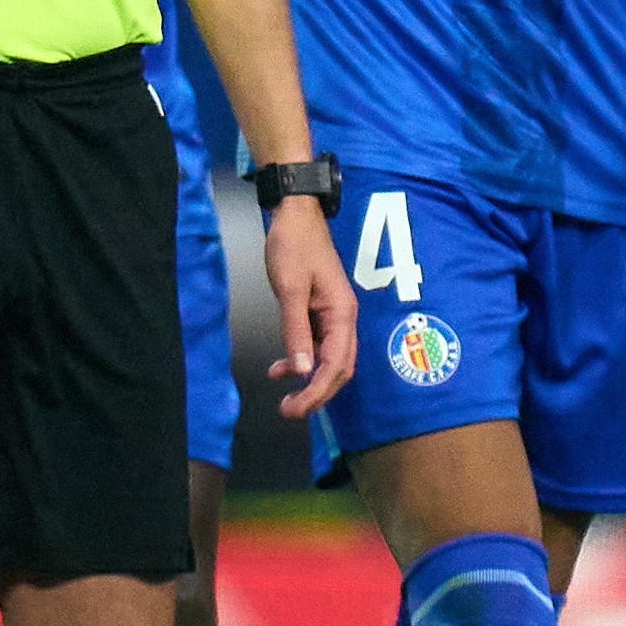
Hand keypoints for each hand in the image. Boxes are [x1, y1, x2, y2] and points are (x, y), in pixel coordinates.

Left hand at [261, 192, 355, 418]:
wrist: (295, 215)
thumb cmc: (294, 246)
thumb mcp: (290, 289)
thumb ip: (296, 330)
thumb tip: (303, 370)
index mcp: (342, 313)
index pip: (337, 365)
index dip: (318, 392)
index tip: (295, 408)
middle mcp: (343, 318)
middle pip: (338, 368)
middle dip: (316, 394)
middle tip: (289, 411)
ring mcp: (333, 315)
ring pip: (328, 360)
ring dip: (308, 380)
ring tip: (284, 396)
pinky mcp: (320, 311)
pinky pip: (317, 346)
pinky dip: (301, 360)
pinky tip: (281, 368)